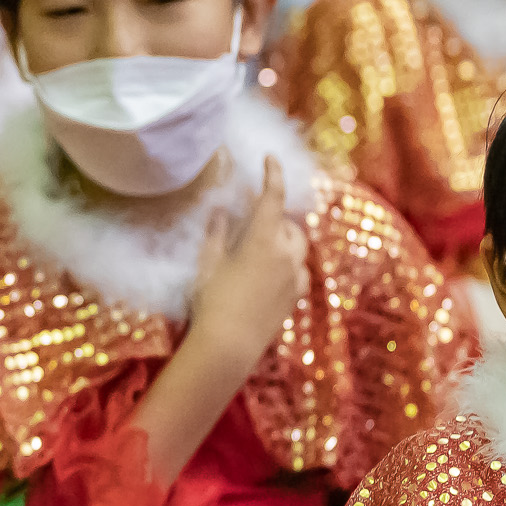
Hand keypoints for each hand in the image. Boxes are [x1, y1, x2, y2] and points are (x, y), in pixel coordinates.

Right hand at [186, 156, 309, 358]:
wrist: (228, 346)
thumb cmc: (212, 300)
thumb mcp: (208, 262)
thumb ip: (218, 232)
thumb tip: (222, 210)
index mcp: (263, 239)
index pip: (273, 197)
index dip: (273, 174)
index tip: (270, 159)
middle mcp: (286, 253)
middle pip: (287, 223)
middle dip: (272, 216)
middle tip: (251, 218)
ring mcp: (295, 277)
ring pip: (296, 246)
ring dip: (282, 239)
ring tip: (261, 246)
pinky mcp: (295, 297)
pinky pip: (297, 270)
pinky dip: (287, 263)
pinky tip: (269, 273)